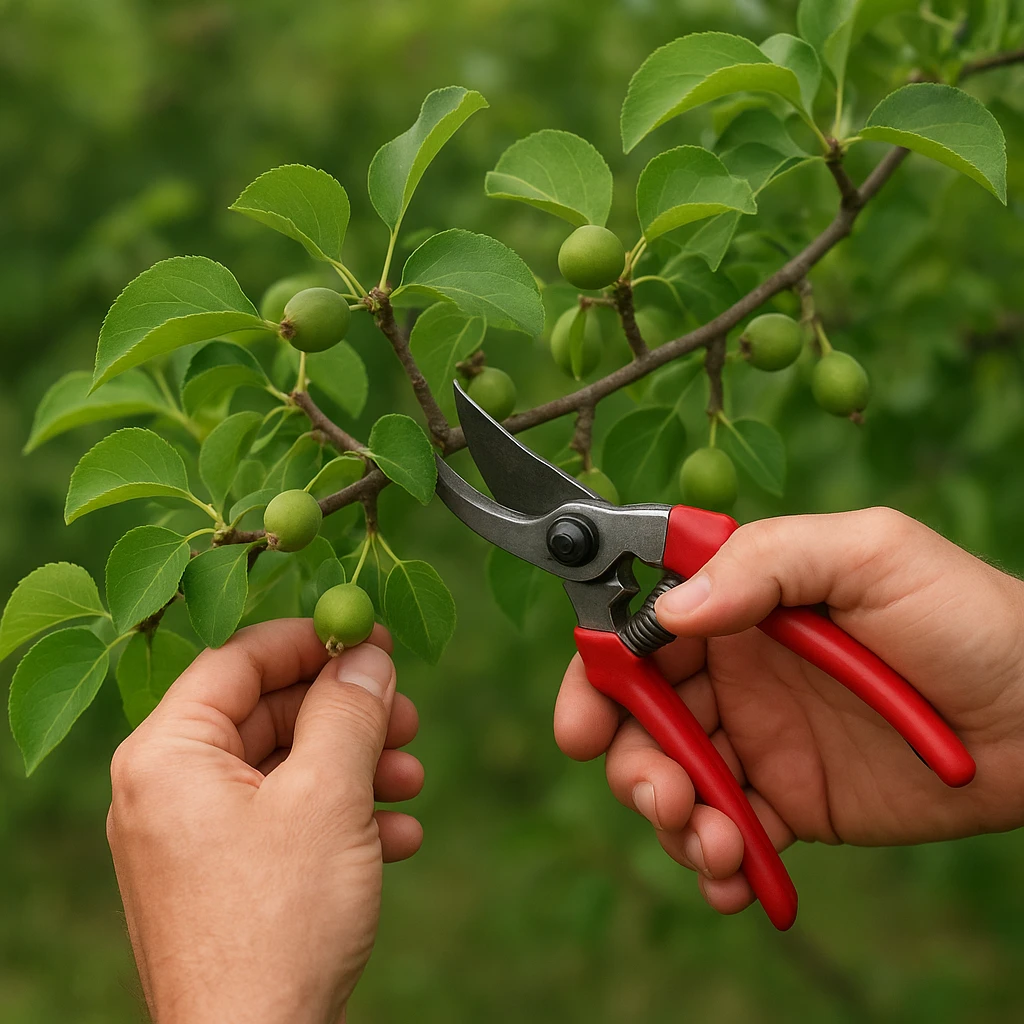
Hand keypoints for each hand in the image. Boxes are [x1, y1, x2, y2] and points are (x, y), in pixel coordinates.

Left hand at [106, 618, 422, 1023]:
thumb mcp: (328, 796)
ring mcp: (195, 839)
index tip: (370, 636)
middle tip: (406, 714)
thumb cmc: (278, 924)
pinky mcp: (225, 880)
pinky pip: (285, 820)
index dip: (310, 640)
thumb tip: (366, 657)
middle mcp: (169, 790)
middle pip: (267, 713)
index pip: (238, 659)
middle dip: (345, 713)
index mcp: (167, 755)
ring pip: (285, 768)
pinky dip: (341, 816)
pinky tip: (399, 835)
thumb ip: (348, 711)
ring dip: (355, 766)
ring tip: (412, 779)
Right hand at [554, 508, 1023, 915]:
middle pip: (639, 714)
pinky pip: (731, 834)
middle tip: (658, 795)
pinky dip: (716, 866)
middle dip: (627, 759)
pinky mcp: (792, 800)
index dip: (598, 669)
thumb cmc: (967, 616)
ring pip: (674, 778)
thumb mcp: (870, 554)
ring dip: (673, 819)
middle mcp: (737, 669)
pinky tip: (738, 880)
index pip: (639, 626)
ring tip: (719, 843)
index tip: (582, 718)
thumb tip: (669, 611)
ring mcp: (761, 738)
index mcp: (742, 603)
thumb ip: (765, 563)